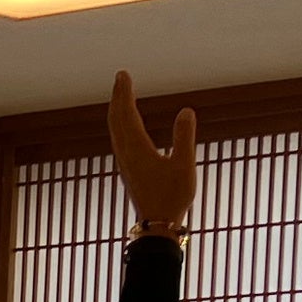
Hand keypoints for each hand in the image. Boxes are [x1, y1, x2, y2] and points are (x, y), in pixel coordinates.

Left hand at [107, 71, 198, 238]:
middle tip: (120, 78)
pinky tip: (125, 128)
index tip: (122, 75)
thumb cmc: (172, 199)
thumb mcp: (184, 166)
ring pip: (115, 131)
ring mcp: (125, 163)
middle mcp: (126, 154)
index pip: (126, 114)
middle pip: (116, 120)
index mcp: (137, 150)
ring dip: (117, 111)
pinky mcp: (129, 171)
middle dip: (118, 97)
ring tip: (120, 97)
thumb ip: (184, 137)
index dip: (124, 93)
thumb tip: (186, 111)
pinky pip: (119, 141)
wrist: (156, 227)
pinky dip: (120, 126)